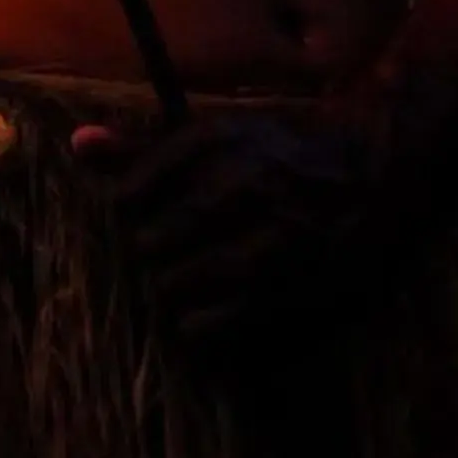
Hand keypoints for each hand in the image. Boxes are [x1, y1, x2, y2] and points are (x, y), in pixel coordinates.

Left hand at [71, 101, 378, 341]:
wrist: (379, 161)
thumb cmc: (285, 144)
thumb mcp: (217, 131)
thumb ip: (145, 146)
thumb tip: (78, 144)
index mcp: (214, 140)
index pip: (129, 194)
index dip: (127, 214)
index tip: (141, 218)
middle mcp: (239, 183)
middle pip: (148, 243)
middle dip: (148, 255)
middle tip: (162, 255)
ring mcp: (267, 236)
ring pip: (177, 284)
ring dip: (170, 291)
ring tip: (181, 283)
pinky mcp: (294, 283)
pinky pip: (216, 321)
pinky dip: (197, 326)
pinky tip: (200, 317)